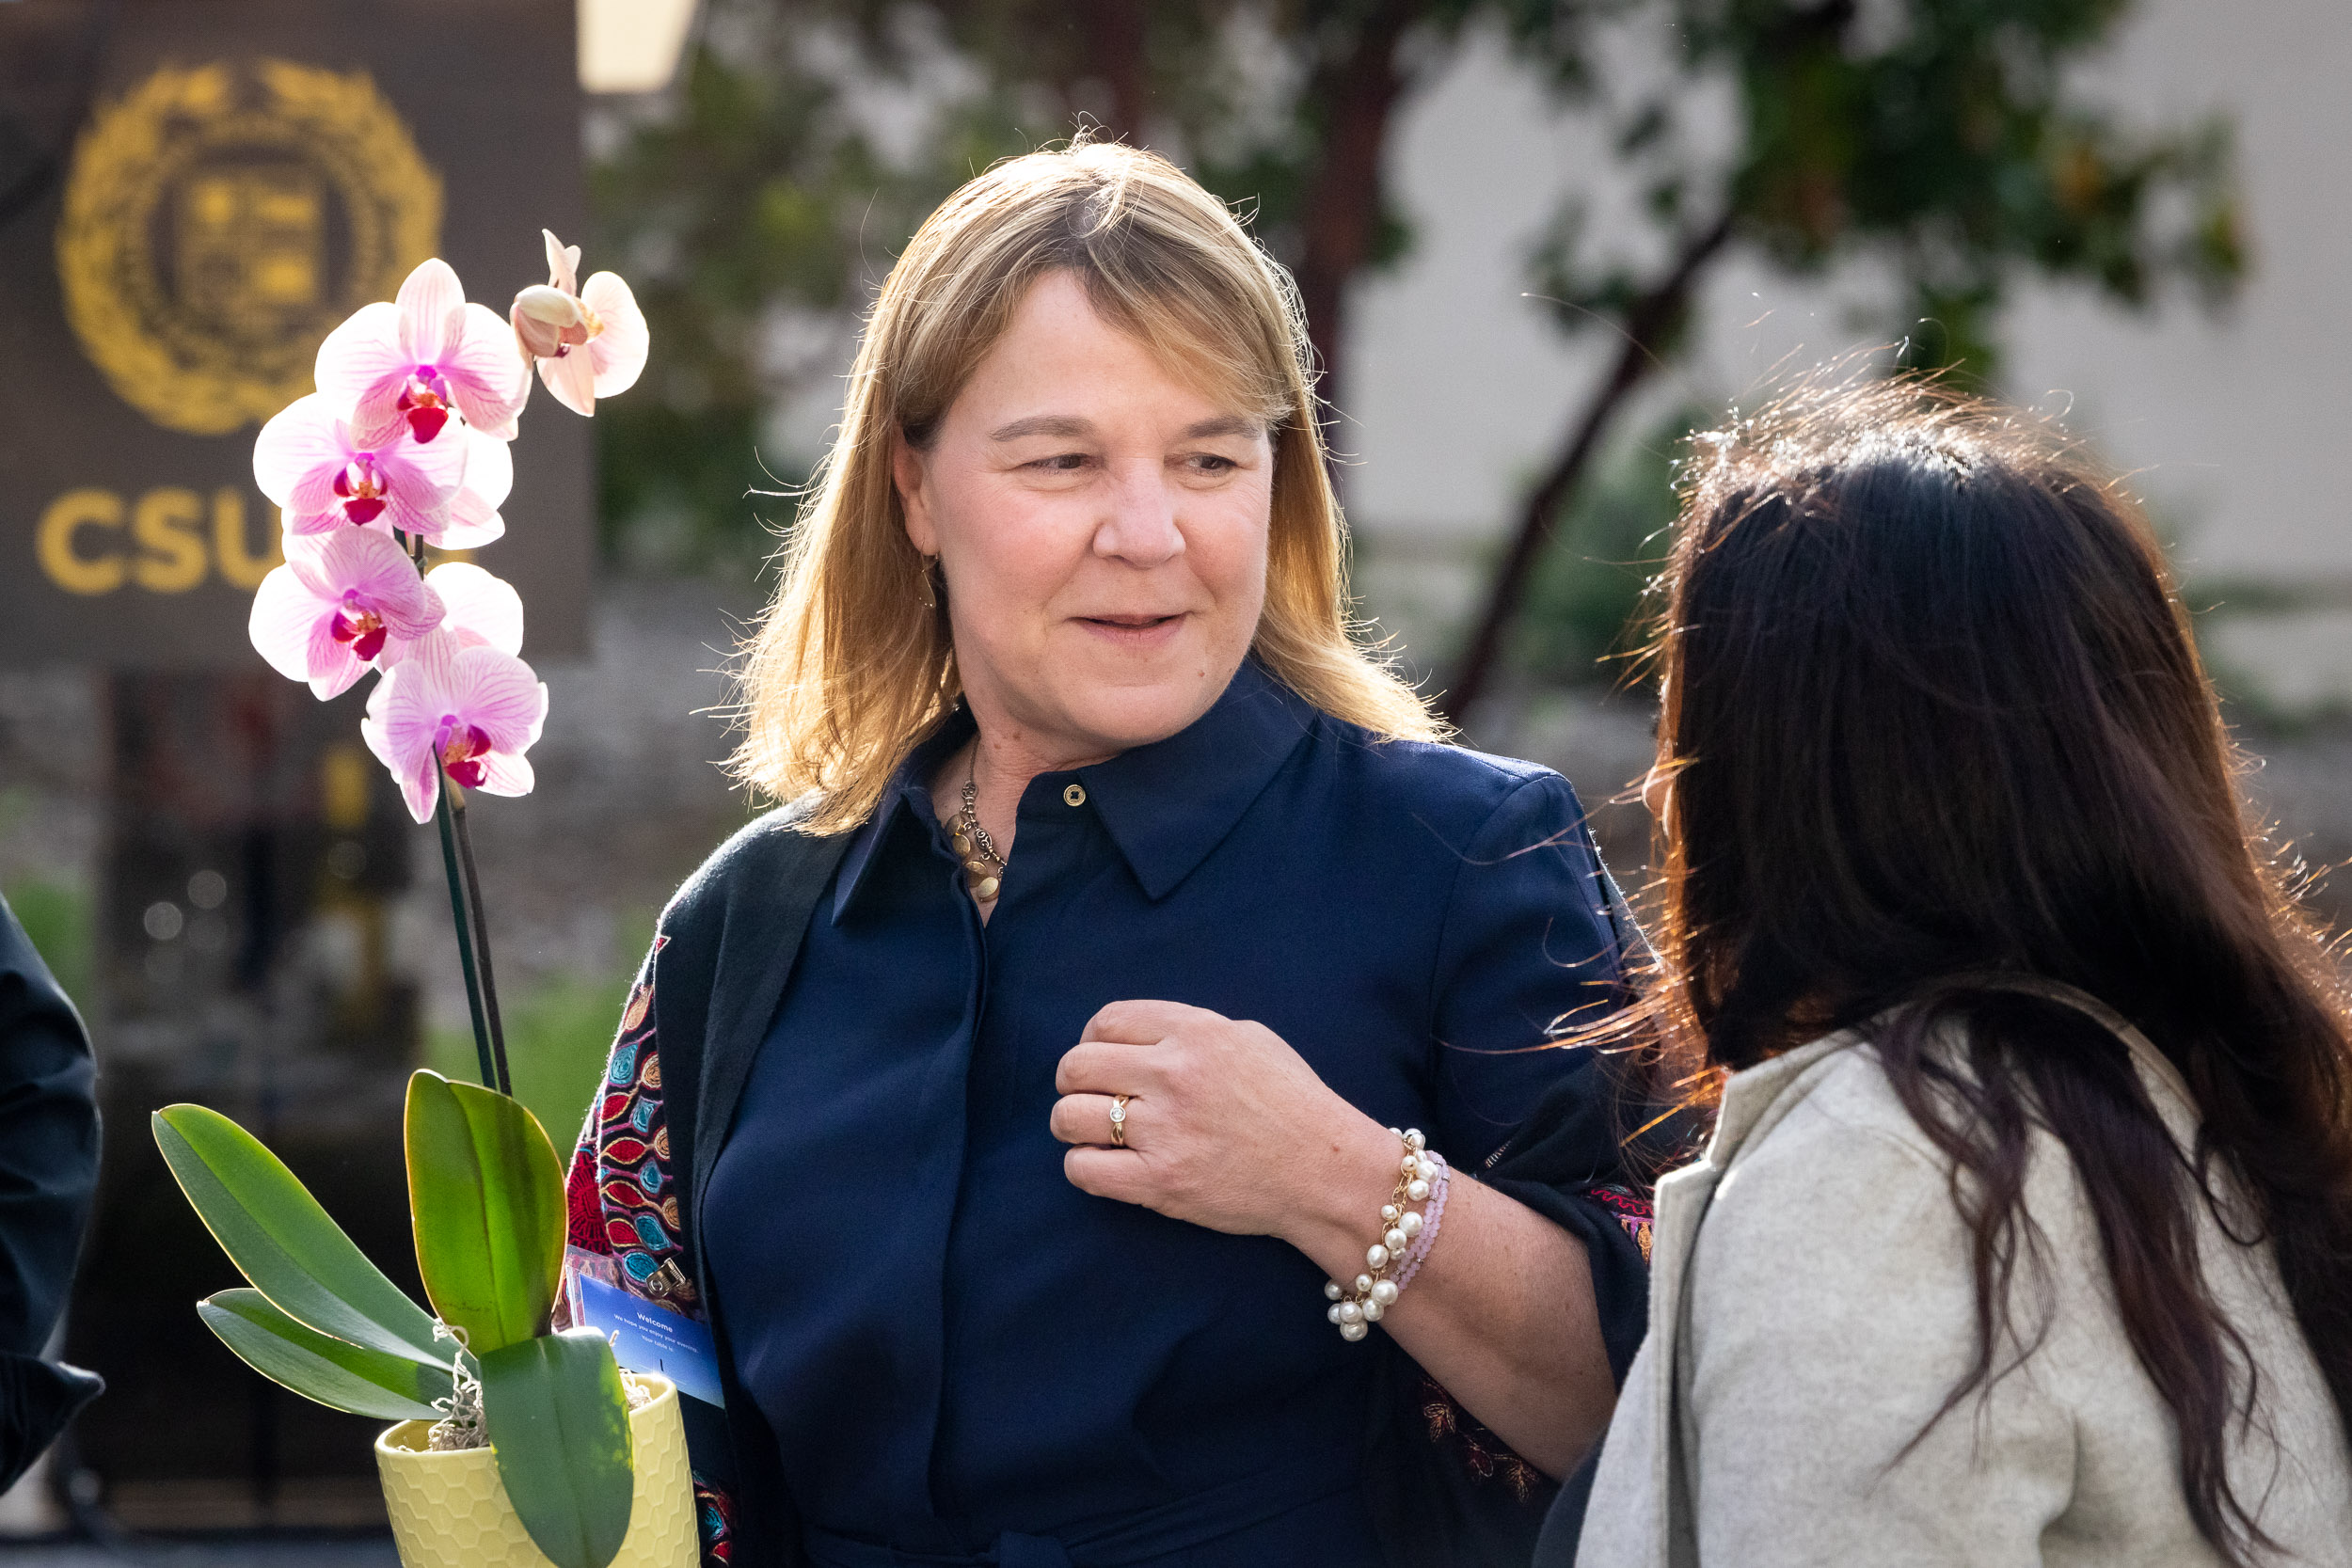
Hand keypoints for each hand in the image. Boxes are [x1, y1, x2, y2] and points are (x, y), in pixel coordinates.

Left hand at [1051, 999, 1390, 1243]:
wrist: (1326, 1171)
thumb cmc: (1293, 1103)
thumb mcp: (1249, 1038)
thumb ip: (1190, 1029)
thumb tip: (1133, 1037)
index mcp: (1195, 1033)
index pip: (1106, 1022)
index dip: (1091, 1040)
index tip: (1099, 1058)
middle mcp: (1174, 1075)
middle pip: (1077, 1065)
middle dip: (1073, 1082)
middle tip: (1088, 1098)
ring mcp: (1164, 1130)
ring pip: (1069, 1117)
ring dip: (1071, 1124)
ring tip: (1091, 1133)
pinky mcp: (1160, 1182)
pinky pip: (1083, 1169)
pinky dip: (1083, 1167)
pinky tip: (1104, 1166)